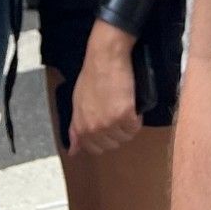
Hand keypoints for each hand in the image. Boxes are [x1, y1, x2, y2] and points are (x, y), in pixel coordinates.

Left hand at [70, 23, 142, 155]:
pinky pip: (135, 127)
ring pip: (125, 137)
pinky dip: (137, 118)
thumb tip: (73, 152)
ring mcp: (110, 123)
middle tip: (117, 112)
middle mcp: (94, 129)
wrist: (105, 57)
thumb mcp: (78, 103)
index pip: (95, 149)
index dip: (104, 138)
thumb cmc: (91, 76)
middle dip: (116, 131)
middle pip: (112, 144)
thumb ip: (75, 128)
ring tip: (125, 107)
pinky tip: (132, 105)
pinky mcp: (125, 115)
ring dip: (128, 125)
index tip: (108, 125)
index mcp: (81, 128)